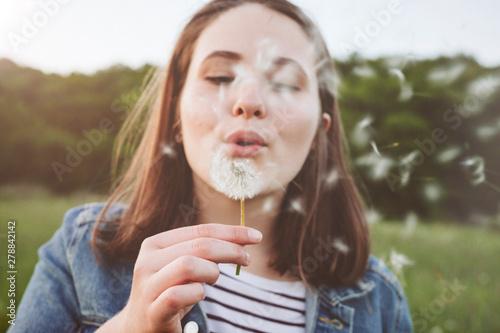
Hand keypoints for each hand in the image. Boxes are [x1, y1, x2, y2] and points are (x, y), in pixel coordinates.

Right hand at [98, 223, 261, 332]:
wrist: (139, 327)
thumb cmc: (169, 292)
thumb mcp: (183, 266)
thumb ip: (203, 251)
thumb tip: (242, 239)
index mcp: (155, 244)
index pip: (200, 230)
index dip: (231, 232)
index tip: (256, 237)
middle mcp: (147, 261)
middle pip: (199, 246)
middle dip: (230, 250)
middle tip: (246, 259)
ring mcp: (147, 286)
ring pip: (188, 265)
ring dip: (211, 272)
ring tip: (213, 280)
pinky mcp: (152, 311)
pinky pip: (178, 295)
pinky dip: (197, 293)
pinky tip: (199, 295)